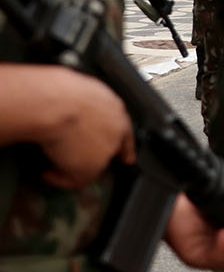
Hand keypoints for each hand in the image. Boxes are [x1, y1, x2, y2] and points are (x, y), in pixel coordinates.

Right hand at [38, 68, 134, 188]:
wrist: (58, 105)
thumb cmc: (62, 92)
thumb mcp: (82, 92)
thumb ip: (87, 106)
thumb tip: (74, 114)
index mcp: (115, 109)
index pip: (125, 132)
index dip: (124, 147)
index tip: (127, 158)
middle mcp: (116, 130)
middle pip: (110, 150)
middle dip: (93, 156)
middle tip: (74, 160)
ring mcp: (106, 150)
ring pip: (93, 165)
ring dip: (73, 166)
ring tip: (54, 164)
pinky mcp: (91, 166)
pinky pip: (76, 180)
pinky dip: (60, 179)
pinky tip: (48, 173)